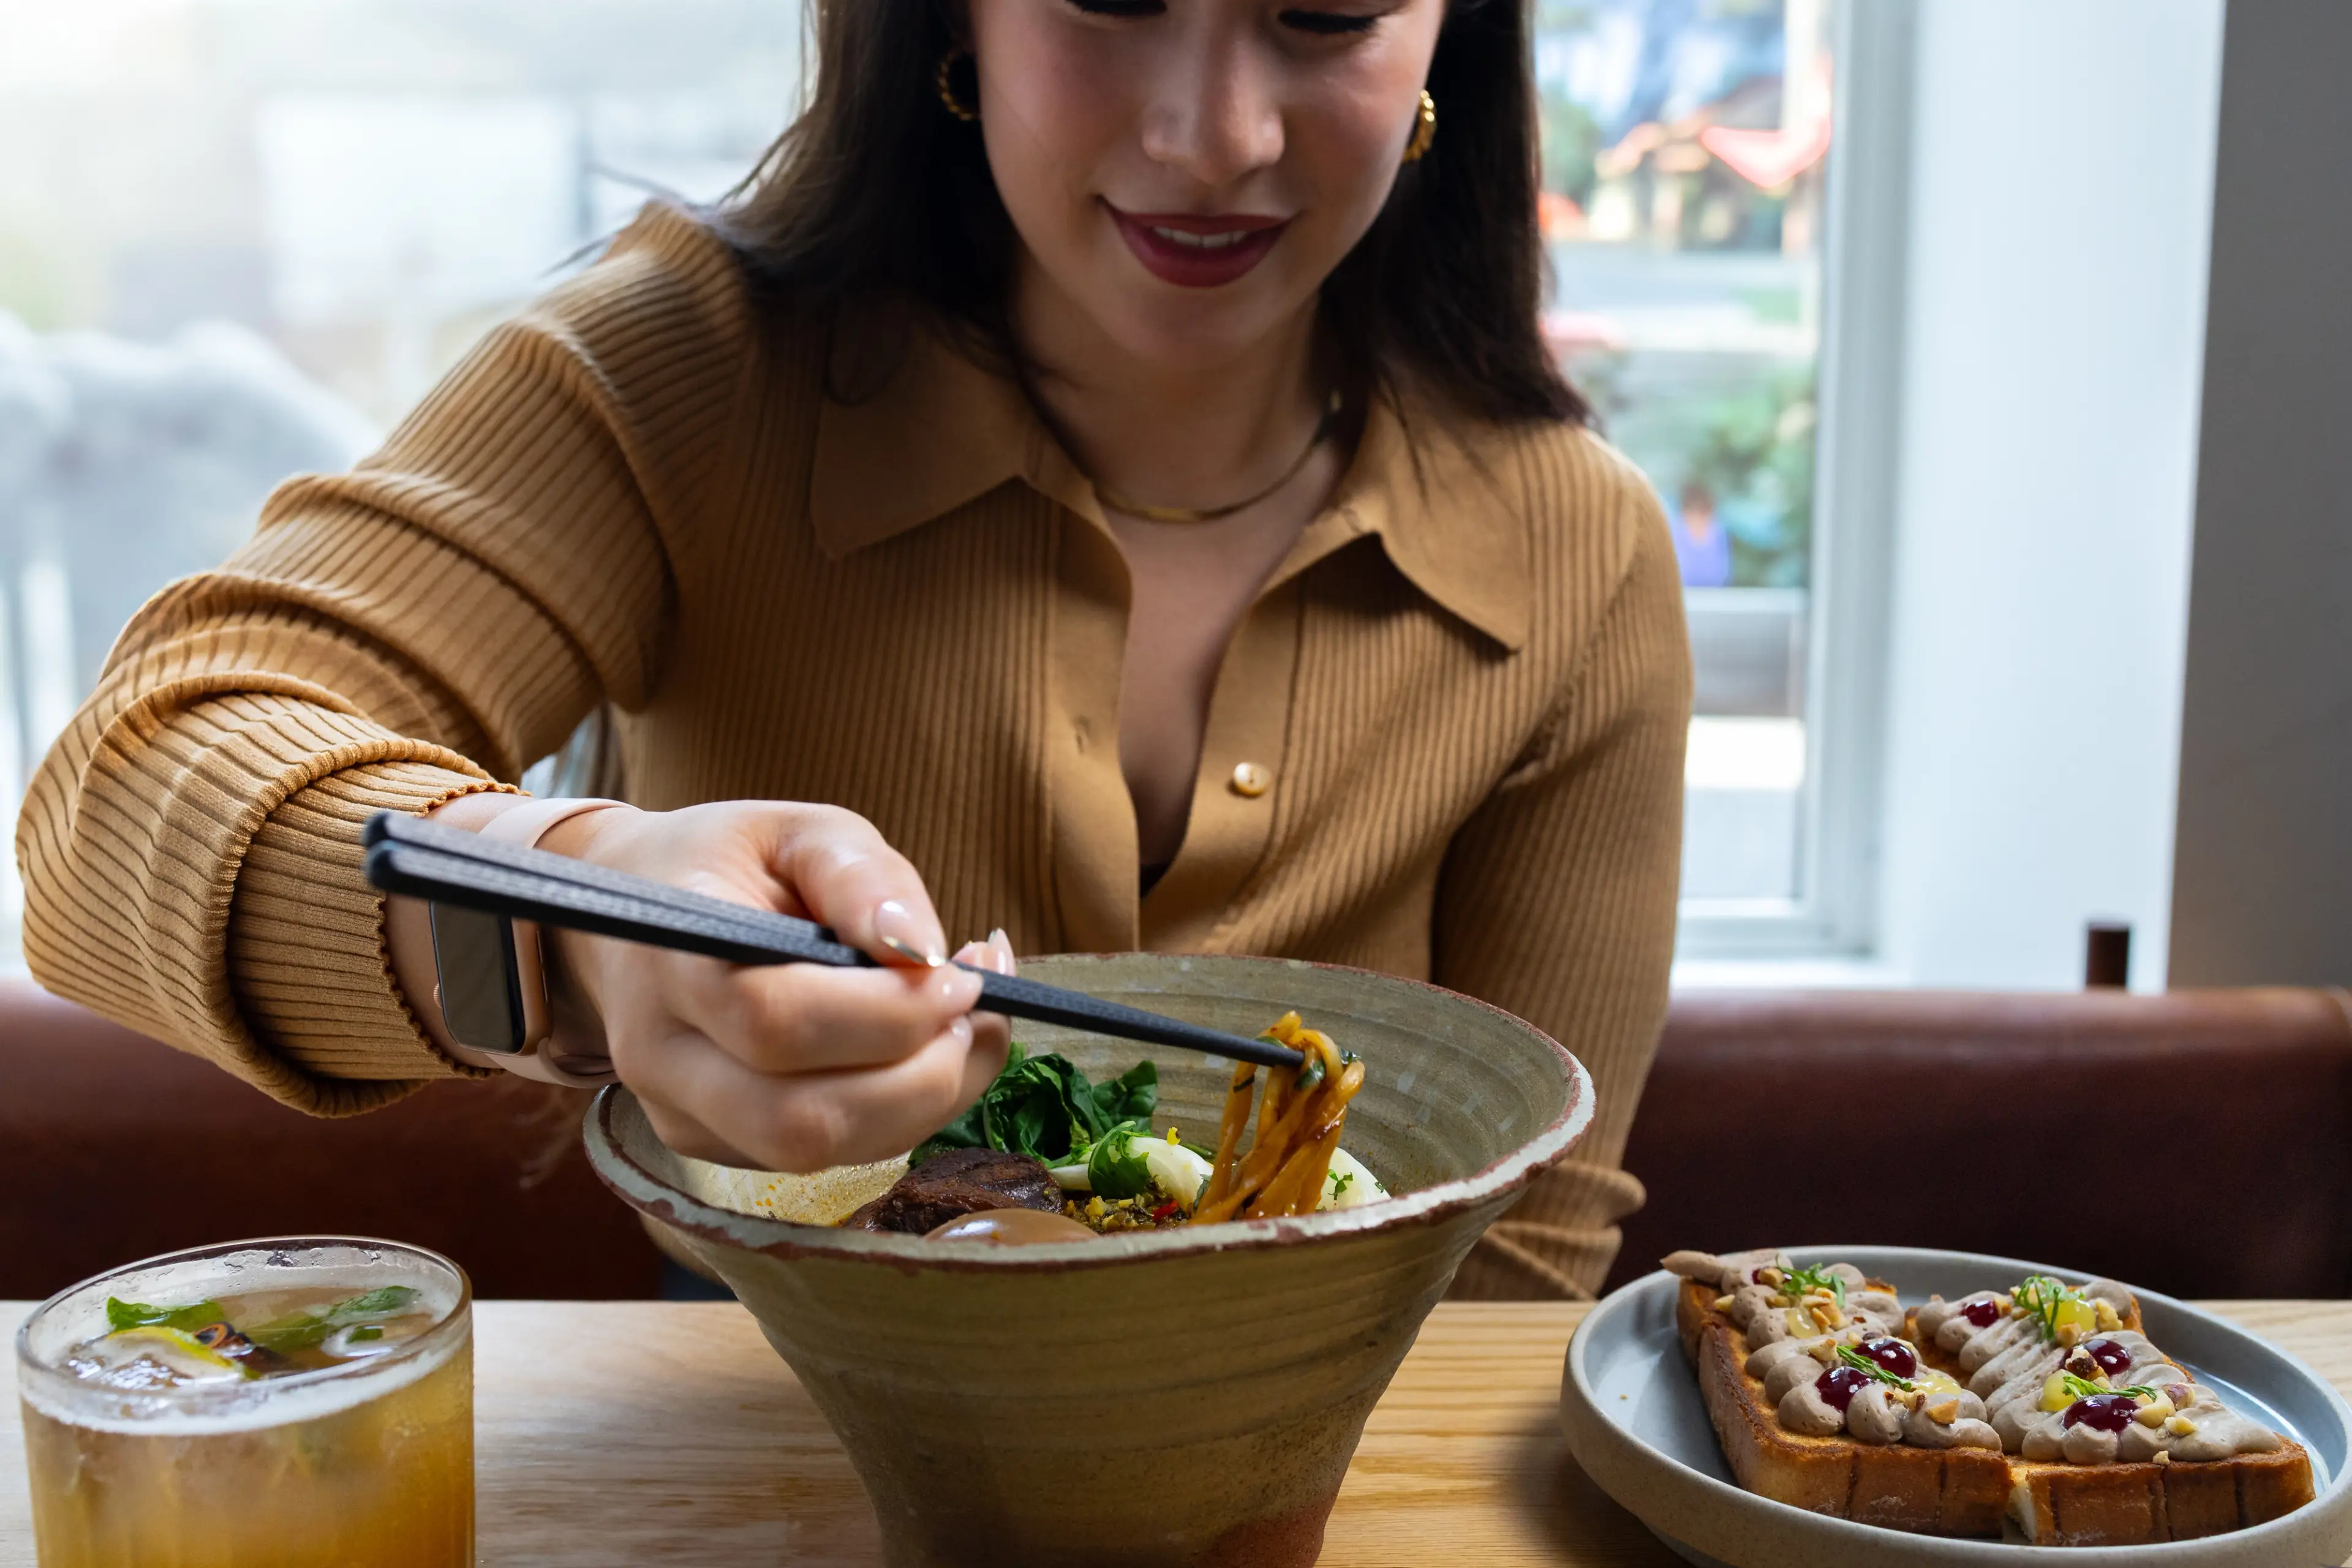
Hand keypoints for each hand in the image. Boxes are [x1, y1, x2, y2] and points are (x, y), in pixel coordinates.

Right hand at [537, 800, 1014, 1171]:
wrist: (639, 912)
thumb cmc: (731, 863)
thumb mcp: (799, 831)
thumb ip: (862, 877)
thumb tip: (923, 950)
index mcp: (673, 960)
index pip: (778, 1022)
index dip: (889, 1012)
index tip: (960, 972)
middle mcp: (663, 1057)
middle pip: (802, 1120)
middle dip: (922, 1076)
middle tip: (977, 1010)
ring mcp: (682, 1116)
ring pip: (820, 1154)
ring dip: (925, 1102)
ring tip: (966, 1027)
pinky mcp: (716, 1147)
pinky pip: (826, 1156)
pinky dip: (900, 1115)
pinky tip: (926, 1053)